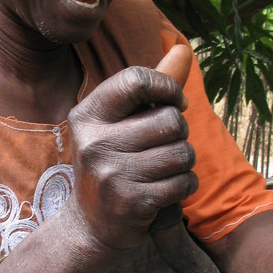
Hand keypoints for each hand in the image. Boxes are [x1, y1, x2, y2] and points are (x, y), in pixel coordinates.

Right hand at [65, 64, 197, 251]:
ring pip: (182, 152)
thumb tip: (183, 47)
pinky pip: (184, 181)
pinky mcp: (132, 202)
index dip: (167, 87)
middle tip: (165, 144)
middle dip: (180, 132)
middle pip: (170, 119)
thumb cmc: (112, 163)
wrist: (89, 225)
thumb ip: (151, 87)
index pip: (136, 80)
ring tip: (164, 168)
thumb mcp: (119, 122)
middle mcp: (94, 142)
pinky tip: (165, 189)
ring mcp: (111, 174)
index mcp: (88, 115)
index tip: (174, 103)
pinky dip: (184, 185)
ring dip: (184, 160)